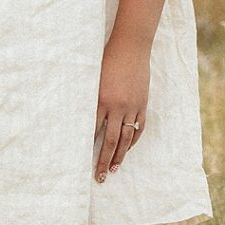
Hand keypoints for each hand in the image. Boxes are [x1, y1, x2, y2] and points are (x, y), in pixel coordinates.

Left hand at [95, 33, 149, 181]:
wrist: (130, 47)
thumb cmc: (108, 59)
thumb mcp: (95, 79)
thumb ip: (92, 99)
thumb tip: (84, 118)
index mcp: (101, 99)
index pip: (93, 131)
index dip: (88, 147)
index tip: (82, 161)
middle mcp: (117, 106)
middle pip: (110, 141)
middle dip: (103, 161)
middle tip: (99, 177)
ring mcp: (132, 107)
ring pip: (126, 138)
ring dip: (119, 156)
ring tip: (113, 170)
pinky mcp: (142, 104)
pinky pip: (138, 128)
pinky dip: (133, 141)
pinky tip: (127, 150)